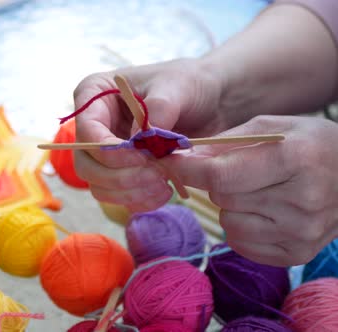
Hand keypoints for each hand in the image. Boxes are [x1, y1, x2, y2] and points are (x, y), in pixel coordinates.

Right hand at [73, 59, 225, 211]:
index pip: (87, 131)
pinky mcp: (121, 171)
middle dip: (119, 176)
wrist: (212, 101)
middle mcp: (94, 126)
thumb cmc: (189, 83)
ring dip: (129, 192)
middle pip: (86, 163)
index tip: (143, 157)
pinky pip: (119, 196)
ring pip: (99, 185)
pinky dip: (139, 199)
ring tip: (163, 184)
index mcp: (95, 94)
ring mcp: (105, 152)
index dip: (110, 150)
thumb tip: (139, 139)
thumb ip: (158, 108)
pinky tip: (165, 191)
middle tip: (155, 175)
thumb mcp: (177, 86)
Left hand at [166, 115, 337, 265]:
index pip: (221, 176)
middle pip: (222, 199)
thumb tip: (184, 158)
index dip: (188, 170)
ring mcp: (302, 232)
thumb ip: (226, 142)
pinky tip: (262, 210)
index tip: (170, 162)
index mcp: (295, 160)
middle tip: (237, 171)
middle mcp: (302, 201)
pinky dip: (240, 227)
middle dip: (216, 183)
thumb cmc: (310, 144)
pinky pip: (241, 244)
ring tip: (257, 191)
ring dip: (229, 206)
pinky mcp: (297, 254)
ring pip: (228, 223)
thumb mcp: (272, 127)